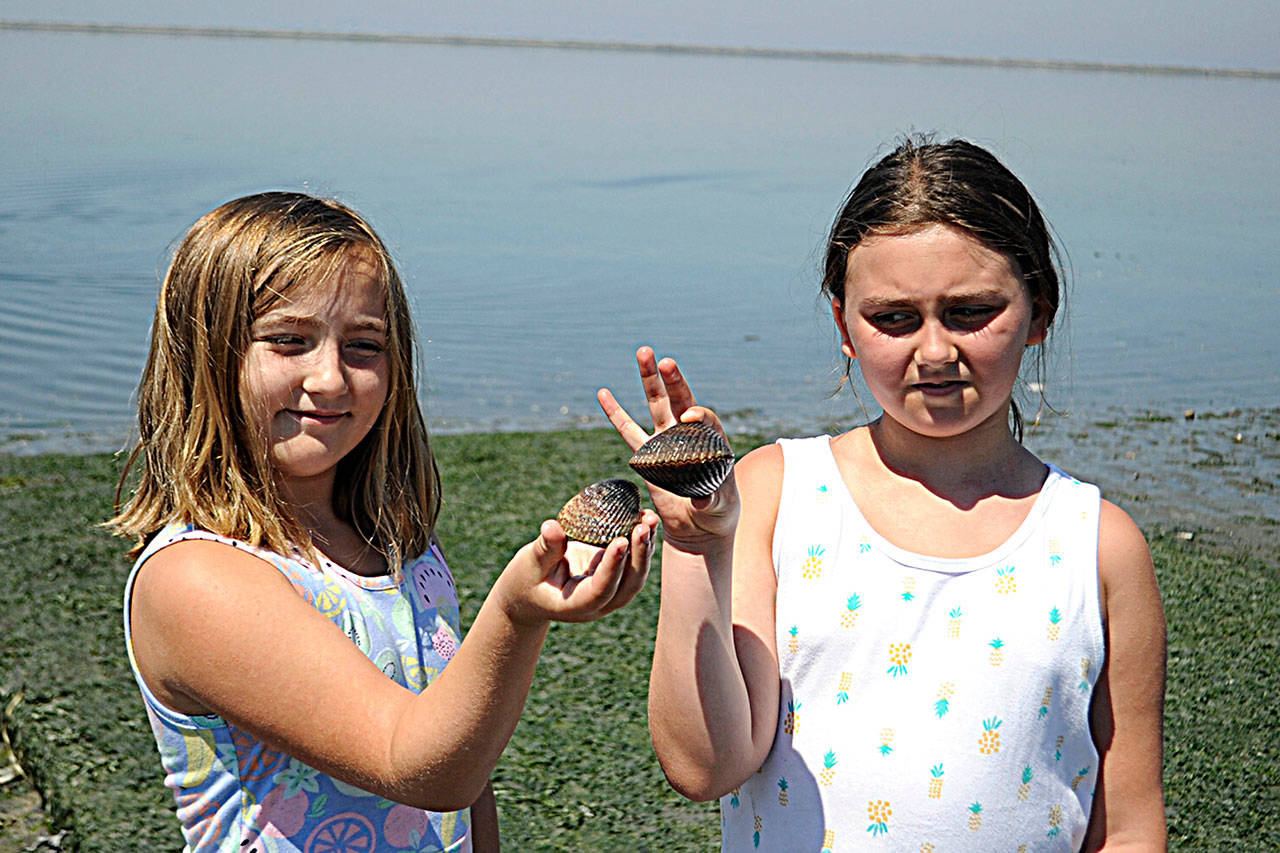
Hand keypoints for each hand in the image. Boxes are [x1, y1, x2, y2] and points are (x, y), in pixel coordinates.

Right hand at [497, 514, 657, 626]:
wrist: (532, 592)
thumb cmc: (527, 579)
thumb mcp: (530, 564)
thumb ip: (545, 548)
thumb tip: (552, 527)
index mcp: (576, 605)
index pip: (600, 590)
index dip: (611, 567)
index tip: (620, 541)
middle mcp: (599, 603)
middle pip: (628, 585)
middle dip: (639, 555)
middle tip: (643, 526)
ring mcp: (611, 592)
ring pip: (637, 574)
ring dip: (646, 546)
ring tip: (650, 517)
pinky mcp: (615, 576)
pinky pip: (634, 561)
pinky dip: (642, 541)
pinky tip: (646, 518)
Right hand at [597, 346, 739, 551]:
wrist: (699, 525)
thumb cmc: (716, 512)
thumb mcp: (718, 506)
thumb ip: (710, 498)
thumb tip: (702, 496)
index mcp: (712, 441)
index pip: (705, 419)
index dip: (697, 414)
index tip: (690, 417)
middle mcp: (689, 434)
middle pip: (681, 400)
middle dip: (673, 380)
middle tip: (665, 360)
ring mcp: (667, 440)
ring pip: (656, 405)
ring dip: (649, 379)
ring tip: (643, 352)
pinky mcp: (648, 454)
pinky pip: (628, 431)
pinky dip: (616, 413)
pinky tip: (603, 393)